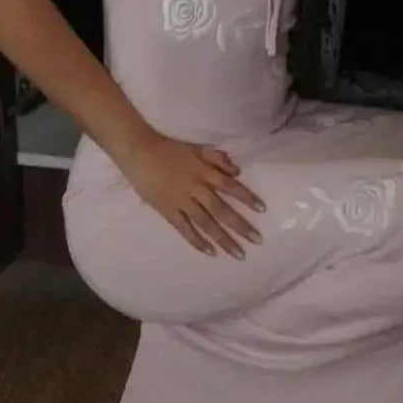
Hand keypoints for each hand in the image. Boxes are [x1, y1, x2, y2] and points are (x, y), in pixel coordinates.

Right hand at [121, 131, 264, 257]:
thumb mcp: (196, 149)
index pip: (230, 186)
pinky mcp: (167, 211)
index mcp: (204, 172)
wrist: (139, 152)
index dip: (247, 197)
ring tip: (238, 253)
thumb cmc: (169, 149)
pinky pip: (184, 229)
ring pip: (206, 223)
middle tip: (257, 239)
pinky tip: (210, 252)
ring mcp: (181, 201)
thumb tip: (237, 171)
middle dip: (240, 225)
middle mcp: (196, 188)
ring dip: (223, 238)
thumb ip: (216, 158)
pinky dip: (197, 241)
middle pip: (221, 209)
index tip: (262, 210)